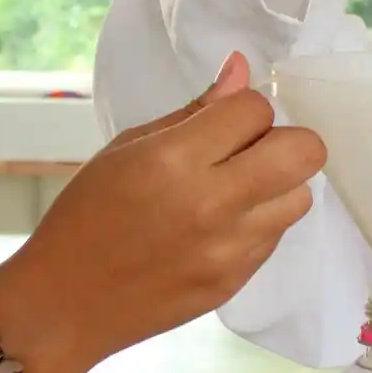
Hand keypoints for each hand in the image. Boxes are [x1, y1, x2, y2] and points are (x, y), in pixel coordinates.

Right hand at [0, 53, 324, 372]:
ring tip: (234, 191)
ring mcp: (229, 249)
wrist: (66, 303)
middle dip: (284, 140)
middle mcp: (212, 204)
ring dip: (277, 184)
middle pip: (304, 152)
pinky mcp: (236, 281)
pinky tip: (217, 226)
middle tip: (248, 151)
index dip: (245, 108)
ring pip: (301, 197)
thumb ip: (193, 111)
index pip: (256, 108)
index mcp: (174, 160)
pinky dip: (258, 222)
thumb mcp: (125, 149)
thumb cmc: (84, 218)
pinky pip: (276, 236)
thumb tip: (240, 69)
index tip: (224, 123)